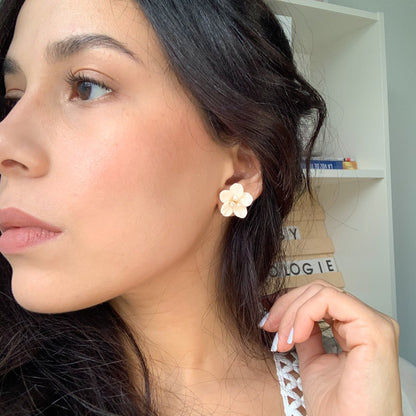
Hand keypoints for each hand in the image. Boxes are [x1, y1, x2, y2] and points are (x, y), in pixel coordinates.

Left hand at [262, 280, 401, 415]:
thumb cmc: (339, 410)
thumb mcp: (314, 361)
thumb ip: (308, 334)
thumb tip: (291, 316)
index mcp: (359, 329)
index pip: (321, 298)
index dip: (290, 305)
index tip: (270, 324)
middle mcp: (369, 322)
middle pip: (319, 290)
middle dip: (287, 306)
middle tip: (271, 327)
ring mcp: (374, 323)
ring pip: (322, 291)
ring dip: (293, 311)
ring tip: (283, 338)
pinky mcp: (373, 328)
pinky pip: (330, 301)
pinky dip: (304, 313)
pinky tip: (296, 335)